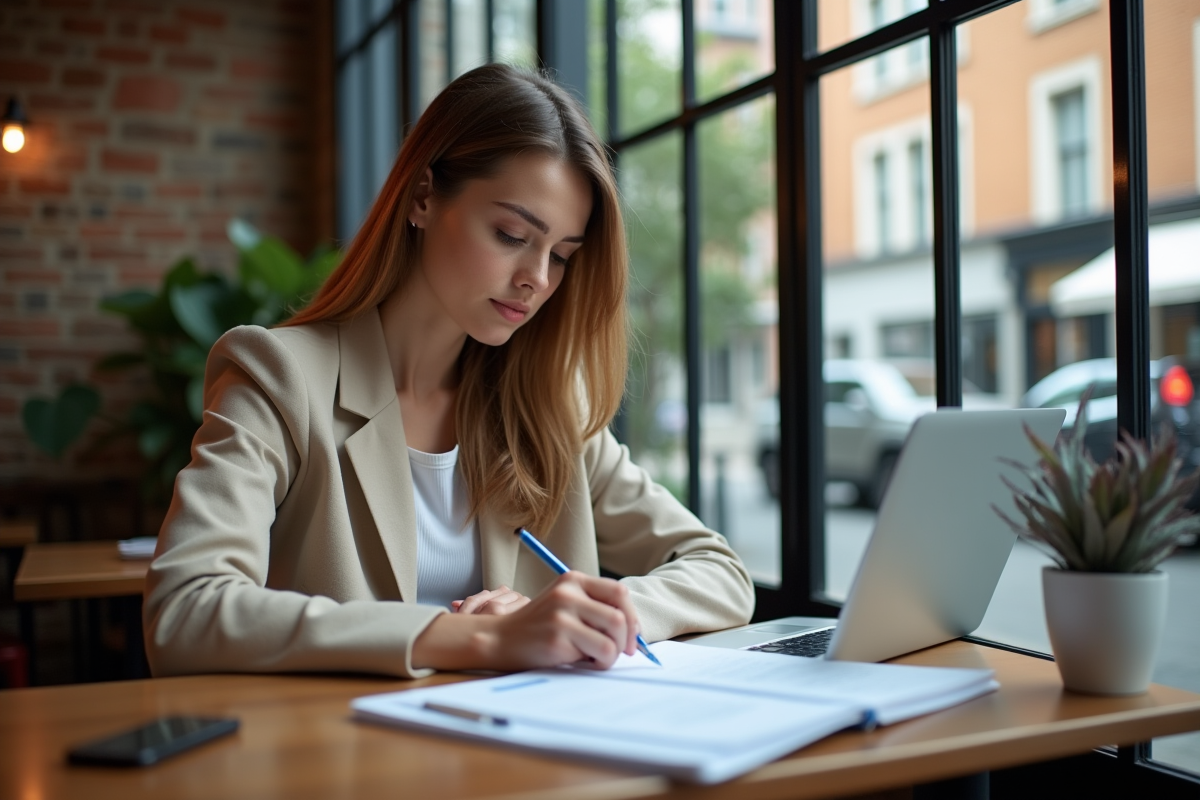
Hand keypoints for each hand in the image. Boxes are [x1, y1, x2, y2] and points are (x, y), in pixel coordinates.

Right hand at [412, 572, 641, 671]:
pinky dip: (601, 662)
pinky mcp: (558, 637)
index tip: (630, 635)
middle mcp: (568, 592)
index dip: (631, 615)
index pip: (619, 591)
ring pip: (614, 635)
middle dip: (626, 639)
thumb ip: (594, 609)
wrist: (500, 640)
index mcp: (572, 580)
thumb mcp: (565, 605)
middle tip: (620, 652)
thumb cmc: (538, 627)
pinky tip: (585, 662)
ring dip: (614, 653)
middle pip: (620, 614)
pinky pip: (600, 652)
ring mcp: (562, 614)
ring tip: (598, 658)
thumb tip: (634, 631)